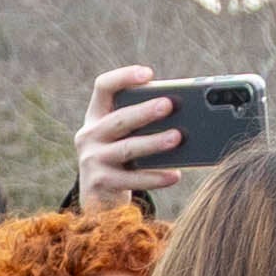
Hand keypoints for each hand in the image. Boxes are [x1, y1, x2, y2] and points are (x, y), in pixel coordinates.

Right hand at [74, 67, 186, 215]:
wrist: (100, 201)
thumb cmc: (124, 161)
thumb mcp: (127, 137)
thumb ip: (144, 122)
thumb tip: (186, 114)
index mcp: (97, 116)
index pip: (104, 87)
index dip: (124, 77)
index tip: (148, 74)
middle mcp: (89, 135)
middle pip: (118, 119)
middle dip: (144, 111)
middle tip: (169, 105)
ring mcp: (91, 161)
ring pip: (126, 149)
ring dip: (153, 142)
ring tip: (177, 137)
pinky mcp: (100, 185)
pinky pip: (131, 180)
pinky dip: (155, 177)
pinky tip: (175, 175)